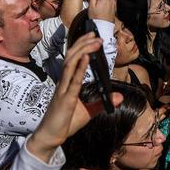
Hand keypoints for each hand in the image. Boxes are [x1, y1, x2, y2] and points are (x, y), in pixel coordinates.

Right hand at [27, 33, 122, 162]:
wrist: (50, 137)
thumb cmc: (65, 123)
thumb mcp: (88, 112)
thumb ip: (101, 103)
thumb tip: (119, 96)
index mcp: (67, 83)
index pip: (73, 59)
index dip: (81, 45)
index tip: (92, 35)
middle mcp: (63, 83)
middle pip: (71, 57)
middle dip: (83, 43)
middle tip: (95, 33)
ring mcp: (63, 89)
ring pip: (71, 64)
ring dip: (83, 50)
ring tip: (94, 41)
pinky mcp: (65, 99)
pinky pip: (73, 81)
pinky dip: (80, 68)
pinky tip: (87, 58)